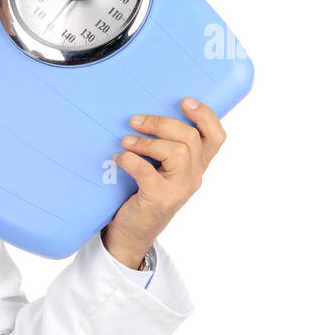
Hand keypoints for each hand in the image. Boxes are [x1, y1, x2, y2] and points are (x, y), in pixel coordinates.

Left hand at [101, 97, 226, 268]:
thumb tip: (143, 116)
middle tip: (136, 121)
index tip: (185, 101)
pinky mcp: (159, 199)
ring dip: (147, 142)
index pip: (216, 137)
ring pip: (177, 152)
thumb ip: (163, 148)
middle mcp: (193, 177)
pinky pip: (148, 172)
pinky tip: (119, 159)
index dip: (206, 116)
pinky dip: (131, 161)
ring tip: (126, 141)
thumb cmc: (143, 194)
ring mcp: (179, 189)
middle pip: (191, 138)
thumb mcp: (161, 170)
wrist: (132, 233)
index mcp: (197, 166)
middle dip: (162, 124)